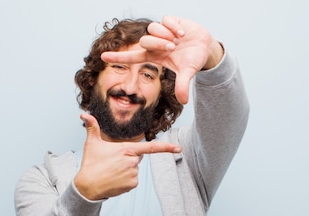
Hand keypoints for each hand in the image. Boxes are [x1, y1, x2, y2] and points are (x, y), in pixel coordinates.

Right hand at [74, 114, 181, 199]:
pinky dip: (125, 180)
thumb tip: (83, 115)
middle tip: (112, 163)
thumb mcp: (91, 143)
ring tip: (111, 172)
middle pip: (136, 157)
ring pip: (134, 169)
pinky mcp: (132, 184)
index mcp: (126, 149)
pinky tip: (114, 180)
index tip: (179, 148)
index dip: (166, 147)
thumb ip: (92, 127)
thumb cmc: (90, 163)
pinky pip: (133, 180)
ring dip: (125, 170)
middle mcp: (133, 161)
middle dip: (127, 159)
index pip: (151, 147)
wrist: (87, 186)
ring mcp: (133, 174)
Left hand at [100, 16, 223, 104]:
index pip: (132, 57)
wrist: (205, 47)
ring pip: (153, 28)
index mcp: (154, 56)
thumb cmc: (193, 60)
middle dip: (158, 43)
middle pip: (144, 41)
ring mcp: (162, 31)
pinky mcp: (170, 21)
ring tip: (179, 40)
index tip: (103, 57)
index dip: (118, 57)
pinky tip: (182, 32)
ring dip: (166, 34)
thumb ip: (182, 85)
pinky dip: (174, 26)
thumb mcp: (187, 73)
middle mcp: (155, 43)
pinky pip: (165, 19)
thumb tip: (183, 101)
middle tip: (172, 47)